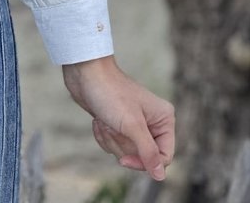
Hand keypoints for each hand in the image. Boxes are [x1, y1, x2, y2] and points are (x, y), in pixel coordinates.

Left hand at [61, 55, 174, 180]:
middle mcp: (153, 122)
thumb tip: (160, 176)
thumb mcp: (132, 126)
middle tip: (114, 125)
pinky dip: (103, 136)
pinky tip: (98, 120)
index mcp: (164, 119)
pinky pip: (114, 145)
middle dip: (122, 144)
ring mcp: (135, 124)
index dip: (143, 163)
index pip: (163, 157)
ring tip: (105, 120)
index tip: (124, 160)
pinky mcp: (119, 124)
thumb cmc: (110, 93)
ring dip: (111, 139)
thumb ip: (148, 152)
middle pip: (142, 156)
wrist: (85, 74)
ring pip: (126, 152)